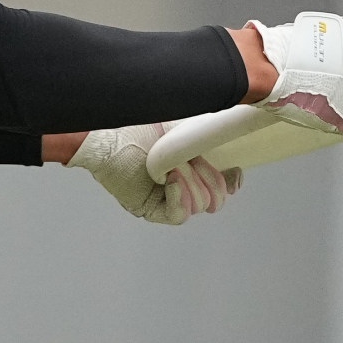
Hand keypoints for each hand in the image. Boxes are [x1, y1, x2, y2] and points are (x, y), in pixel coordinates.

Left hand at [68, 123, 239, 224]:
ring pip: (199, 206)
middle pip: (215, 200)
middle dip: (208, 178)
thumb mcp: (179, 129)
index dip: (230, 183)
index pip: (221, 188)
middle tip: (191, 160)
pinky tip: (171, 179)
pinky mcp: (150, 209)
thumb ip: (204, 135)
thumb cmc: (137, 126)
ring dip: (188, 182)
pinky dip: (178, 197)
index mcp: (190, 170)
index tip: (234, 171)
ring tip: (170, 164)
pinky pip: (178, 215)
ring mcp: (164, 200)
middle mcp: (179, 188)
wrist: (108, 133)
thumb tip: (233, 134)